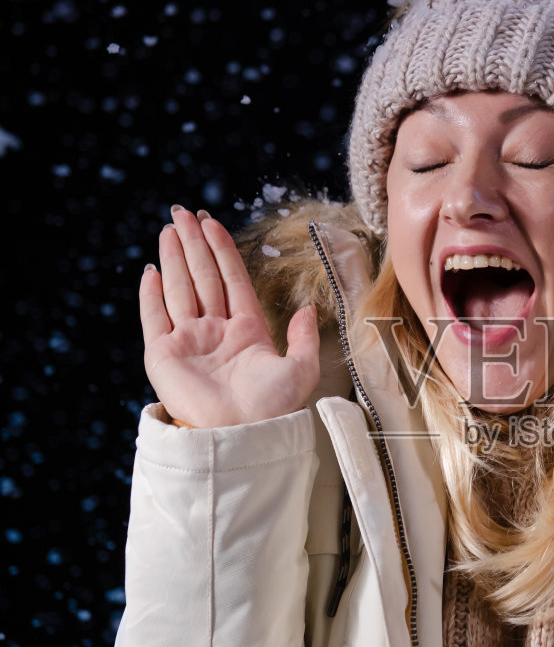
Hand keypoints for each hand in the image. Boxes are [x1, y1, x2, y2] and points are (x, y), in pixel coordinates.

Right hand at [139, 206, 320, 426]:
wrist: (241, 435)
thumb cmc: (272, 408)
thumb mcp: (301, 368)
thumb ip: (305, 337)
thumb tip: (309, 308)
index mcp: (246, 331)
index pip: (231, 279)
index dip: (222, 250)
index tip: (213, 222)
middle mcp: (215, 333)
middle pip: (202, 277)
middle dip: (193, 243)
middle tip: (184, 211)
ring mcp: (188, 342)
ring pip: (179, 290)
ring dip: (173, 258)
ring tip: (169, 228)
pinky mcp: (163, 356)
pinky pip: (154, 318)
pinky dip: (151, 294)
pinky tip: (151, 270)